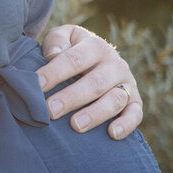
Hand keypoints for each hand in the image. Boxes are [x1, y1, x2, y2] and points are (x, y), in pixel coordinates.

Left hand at [36, 25, 143, 139]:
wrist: (100, 60)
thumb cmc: (73, 52)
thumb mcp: (64, 38)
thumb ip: (57, 41)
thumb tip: (54, 55)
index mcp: (96, 46)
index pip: (75, 59)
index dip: (55, 73)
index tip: (36, 86)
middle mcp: (115, 65)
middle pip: (95, 82)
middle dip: (71, 97)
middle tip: (50, 111)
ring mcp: (127, 84)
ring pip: (114, 100)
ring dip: (95, 113)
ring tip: (75, 126)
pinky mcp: (135, 103)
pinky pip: (135, 115)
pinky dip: (126, 125)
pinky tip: (112, 134)